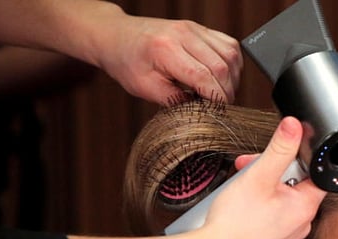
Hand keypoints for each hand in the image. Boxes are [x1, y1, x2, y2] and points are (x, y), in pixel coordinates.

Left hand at [0, 0, 242, 104]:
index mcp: (166, 51)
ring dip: (230, 76)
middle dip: (226, 89)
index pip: (207, 78)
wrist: (107, 33)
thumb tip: (199, 110)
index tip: (218, 114)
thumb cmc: (121, 62)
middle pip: (223, 65)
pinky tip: (220, 75)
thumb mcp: (144, 89)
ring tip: (219, 92)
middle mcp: (182, 34)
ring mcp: (190, 27)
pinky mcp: (195, 26)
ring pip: (229, 53)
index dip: (217, 100)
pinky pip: (225, 44)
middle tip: (217, 107)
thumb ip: (173, 99)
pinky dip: (229, 62)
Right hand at [198, 116, 326, 238]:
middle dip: (270, 172)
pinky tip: (245, 213)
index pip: (313, 173)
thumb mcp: (258, 175)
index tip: (277, 155)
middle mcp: (302, 226)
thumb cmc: (234, 223)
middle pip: (294, 187)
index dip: (294, 158)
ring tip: (240, 190)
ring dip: (263, 191)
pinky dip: (260, 215)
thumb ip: (280, 148)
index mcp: (306, 207)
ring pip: (281, 204)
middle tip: (247, 168)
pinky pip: (273, 224)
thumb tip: (296, 126)